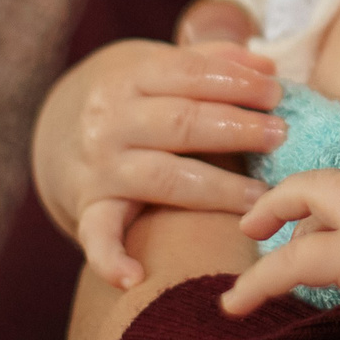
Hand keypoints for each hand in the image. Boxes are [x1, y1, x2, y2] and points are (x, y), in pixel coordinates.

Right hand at [33, 0, 284, 288]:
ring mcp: (99, 167)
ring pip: (161, 178)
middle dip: (235, 128)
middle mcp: (109, 122)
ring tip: (260, 196)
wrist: (59, 130)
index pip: (186, 74)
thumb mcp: (160, 65)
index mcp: (129, 77)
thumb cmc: (135, 97)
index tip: (276, 92)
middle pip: (179, 124)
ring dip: (215, 188)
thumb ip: (212, 61)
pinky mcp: (89, 207)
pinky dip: (109, 258)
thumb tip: (267, 67)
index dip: (234, 82)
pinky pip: (96, 236)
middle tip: (280, 136)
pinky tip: (134, 278)